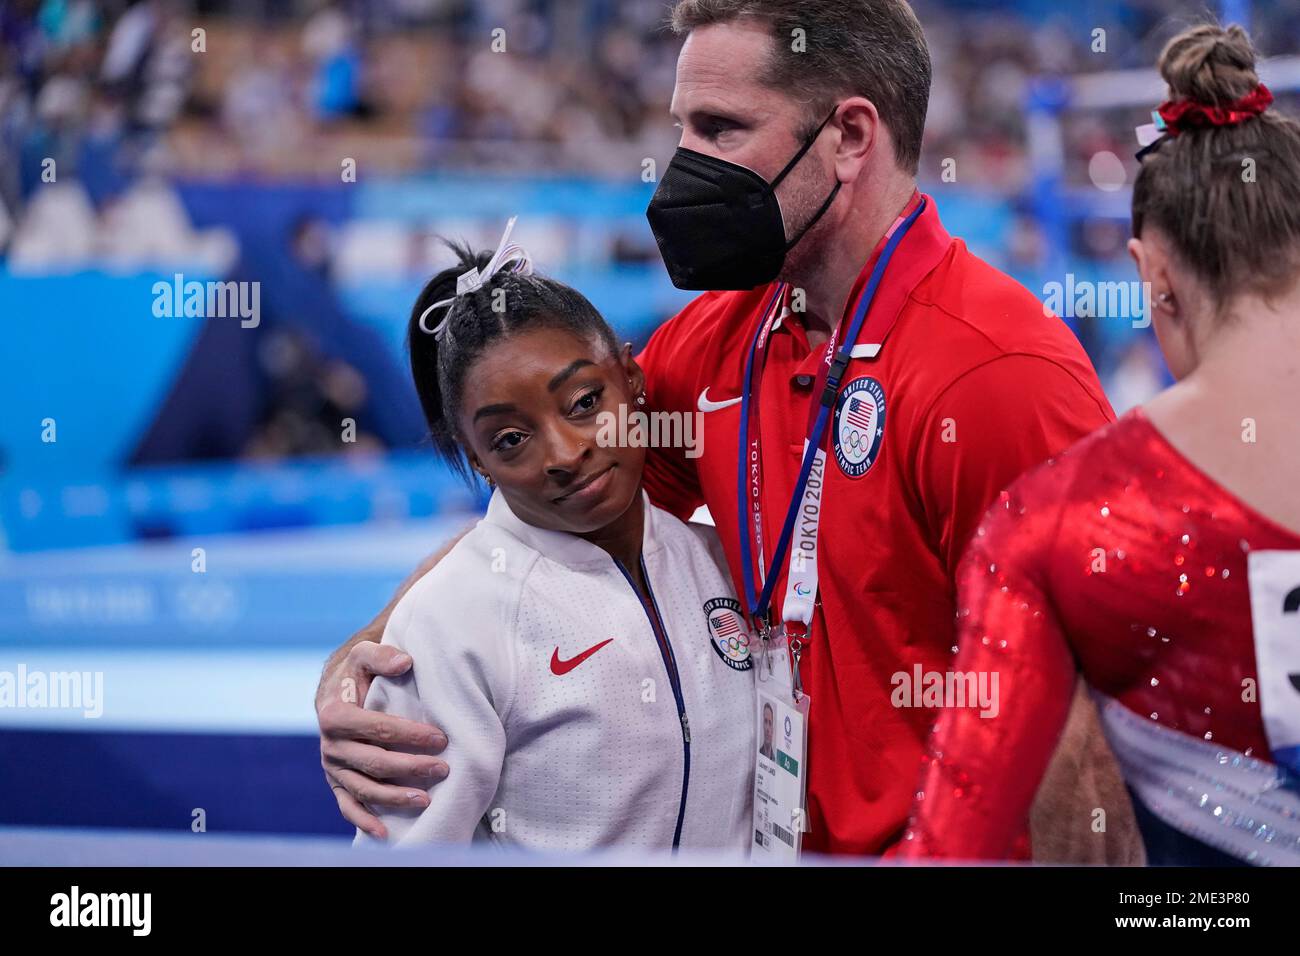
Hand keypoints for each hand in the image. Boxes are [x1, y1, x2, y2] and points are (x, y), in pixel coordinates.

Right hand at [317, 629, 448, 838]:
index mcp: (334, 714)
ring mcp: (333, 767)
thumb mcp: (365, 654)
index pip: (377, 728)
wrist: (337, 687)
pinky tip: (384, 833)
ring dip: (396, 798)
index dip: (409, 735)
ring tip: (427, 800)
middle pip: (375, 762)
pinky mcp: (336, 781)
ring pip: (365, 788)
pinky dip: (364, 821)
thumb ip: (382, 655)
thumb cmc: (359, 671)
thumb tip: (405, 663)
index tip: (440, 738)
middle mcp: (330, 744)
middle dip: (411, 768)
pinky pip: (347, 806)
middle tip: (443, 768)